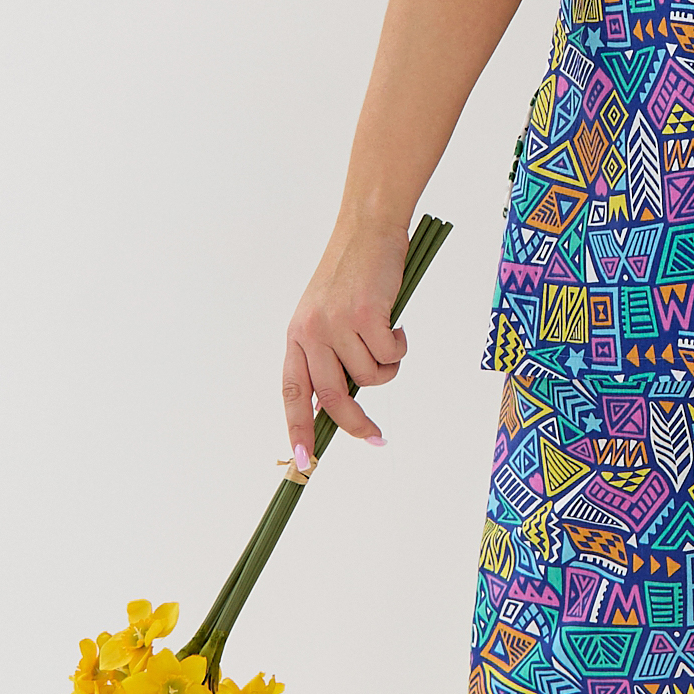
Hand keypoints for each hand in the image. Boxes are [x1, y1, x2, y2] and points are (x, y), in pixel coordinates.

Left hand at [283, 219, 410, 461]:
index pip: (293, 392)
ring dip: (389, 366)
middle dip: (357, 426)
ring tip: (389, 338)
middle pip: (334, 397)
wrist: (368, 231)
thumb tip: (344, 404)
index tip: (303, 462)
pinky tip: (396, 323)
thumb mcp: (329, 316)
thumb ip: (331, 355)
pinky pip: (391, 355)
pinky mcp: (365, 315)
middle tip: (376, 439)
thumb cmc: (354, 276)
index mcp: (297, 336)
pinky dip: (400, 345)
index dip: (297, 429)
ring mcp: (337, 324)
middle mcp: (311, 332)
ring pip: (372, 376)